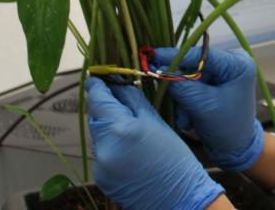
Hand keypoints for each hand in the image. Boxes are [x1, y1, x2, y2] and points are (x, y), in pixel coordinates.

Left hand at [86, 77, 225, 209]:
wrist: (178, 199)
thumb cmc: (173, 158)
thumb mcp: (156, 121)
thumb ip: (132, 100)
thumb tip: (116, 83)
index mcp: (119, 130)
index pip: (98, 99)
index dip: (97, 86)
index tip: (98, 76)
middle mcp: (104, 148)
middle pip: (96, 117)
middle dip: (106, 108)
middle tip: (123, 102)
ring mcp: (99, 166)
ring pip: (99, 135)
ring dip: (110, 128)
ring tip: (133, 132)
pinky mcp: (101, 178)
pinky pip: (102, 153)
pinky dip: (112, 147)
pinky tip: (130, 151)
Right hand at [152, 46, 264, 171]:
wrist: (234, 150)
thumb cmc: (227, 128)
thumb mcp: (202, 106)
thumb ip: (181, 86)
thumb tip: (159, 69)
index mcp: (237, 64)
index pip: (202, 54)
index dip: (176, 56)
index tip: (154, 56)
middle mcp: (230, 63)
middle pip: (193, 66)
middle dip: (182, 87)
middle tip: (176, 103)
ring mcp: (221, 74)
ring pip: (189, 78)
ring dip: (183, 100)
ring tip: (187, 119)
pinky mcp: (212, 85)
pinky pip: (191, 87)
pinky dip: (186, 103)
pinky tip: (189, 119)